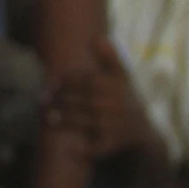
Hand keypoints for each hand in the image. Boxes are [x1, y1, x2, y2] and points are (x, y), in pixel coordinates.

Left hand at [46, 38, 163, 164]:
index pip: (89, 81)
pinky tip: (68, 148)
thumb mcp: (125, 78)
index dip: (69, 81)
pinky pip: (97, 147)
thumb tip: (98, 38)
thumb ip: (112, 59)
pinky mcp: (115, 144)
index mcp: (120, 87)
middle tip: (43, 98)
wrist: (144, 133)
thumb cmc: (127, 101)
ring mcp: (117, 126)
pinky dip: (85, 149)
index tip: (52, 81)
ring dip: (65, 119)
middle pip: (85, 101)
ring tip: (47, 115)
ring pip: (86, 122)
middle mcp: (119, 106)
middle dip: (62, 99)